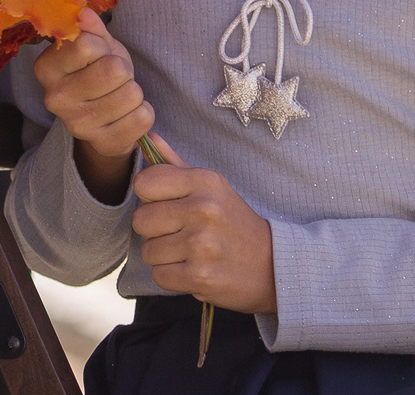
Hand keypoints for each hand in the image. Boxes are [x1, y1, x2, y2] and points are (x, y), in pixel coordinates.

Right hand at [35, 9, 152, 199]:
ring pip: (131, 94)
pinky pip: (143, 118)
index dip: (102, 45)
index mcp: (46, 68)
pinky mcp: (103, 144)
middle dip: (122, 68)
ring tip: (120, 94)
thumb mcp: (93, 44)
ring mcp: (78, 125)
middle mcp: (55, 98)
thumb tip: (84, 13)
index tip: (98, 54)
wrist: (102, 118)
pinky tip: (128, 113)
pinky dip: (143, 111)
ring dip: (133, 91)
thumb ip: (90, 27)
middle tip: (114, 76)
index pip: (85, 45)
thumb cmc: (95, 72)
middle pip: (114, 70)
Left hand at [133, 136, 278, 314]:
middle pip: (140, 220)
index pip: (144, 183)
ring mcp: (202, 245)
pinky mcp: (201, 276)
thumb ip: (175, 164)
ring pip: (148, 251)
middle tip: (180, 233)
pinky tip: (193, 270)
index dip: (149, 197)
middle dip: (154, 230)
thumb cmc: (234, 222)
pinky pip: (159, 276)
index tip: (167, 205)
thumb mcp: (212, 187)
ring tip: (189, 253)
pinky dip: (172, 277)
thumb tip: (147, 137)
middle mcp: (203, 209)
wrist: (274, 266)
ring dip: (164, 256)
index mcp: (204, 181)